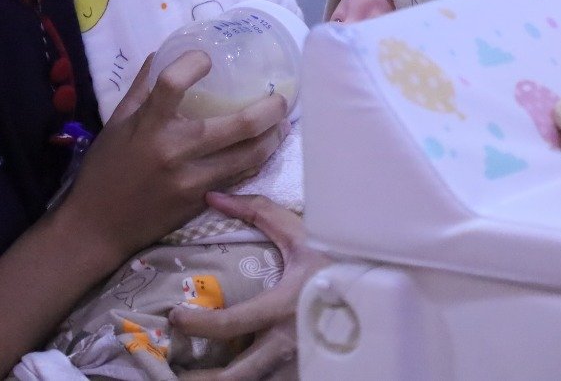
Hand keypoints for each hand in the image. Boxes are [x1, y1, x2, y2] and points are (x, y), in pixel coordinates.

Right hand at [59, 53, 289, 260]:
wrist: (99, 226)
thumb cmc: (105, 169)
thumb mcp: (116, 123)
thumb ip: (141, 88)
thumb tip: (162, 53)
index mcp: (148, 125)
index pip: (172, 83)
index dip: (194, 63)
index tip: (206, 57)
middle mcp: (174, 150)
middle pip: (237, 125)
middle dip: (269, 108)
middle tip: (280, 97)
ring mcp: (192, 179)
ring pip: (249, 155)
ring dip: (273, 137)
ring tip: (281, 123)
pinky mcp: (201, 200)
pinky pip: (239, 177)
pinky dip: (256, 160)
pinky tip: (265, 149)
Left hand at [172, 193, 328, 380]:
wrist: (387, 284)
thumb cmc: (338, 256)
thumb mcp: (300, 231)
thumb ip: (257, 212)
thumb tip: (213, 197)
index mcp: (283, 308)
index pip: (230, 325)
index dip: (196, 324)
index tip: (175, 317)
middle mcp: (290, 344)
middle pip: (236, 377)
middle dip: (200, 380)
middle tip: (173, 373)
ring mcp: (301, 364)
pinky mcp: (311, 372)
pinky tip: (236, 375)